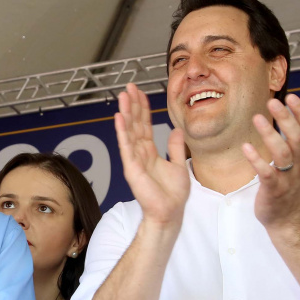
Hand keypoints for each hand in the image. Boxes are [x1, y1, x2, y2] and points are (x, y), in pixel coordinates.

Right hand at [115, 83, 189, 227]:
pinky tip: (120, 117)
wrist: (170, 213)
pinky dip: (123, 132)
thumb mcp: (179, 165)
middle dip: (132, 105)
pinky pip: (126, 147)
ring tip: (123, 96)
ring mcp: (134, 160)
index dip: (143, 108)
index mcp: (150, 153)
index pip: (144, 125)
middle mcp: (140, 154)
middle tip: (129, 87)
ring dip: (126, 113)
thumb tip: (177, 130)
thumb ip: (175, 148)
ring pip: (129, 132)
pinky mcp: (132, 168)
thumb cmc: (172, 195)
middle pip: (134, 124)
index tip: (140, 92)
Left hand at [242, 94, 299, 228]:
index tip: (292, 96)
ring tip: (257, 118)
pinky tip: (246, 147)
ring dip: (271, 135)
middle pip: (297, 139)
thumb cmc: (289, 186)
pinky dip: (257, 160)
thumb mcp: (299, 159)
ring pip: (283, 154)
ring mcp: (287, 179)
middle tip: (272, 102)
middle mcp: (299, 165)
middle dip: (286, 119)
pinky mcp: (274, 191)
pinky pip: (267, 174)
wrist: (289, 219)